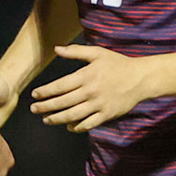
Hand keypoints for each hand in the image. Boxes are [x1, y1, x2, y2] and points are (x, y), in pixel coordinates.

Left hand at [29, 44, 151, 132]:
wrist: (140, 78)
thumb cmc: (117, 64)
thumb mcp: (97, 53)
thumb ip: (75, 51)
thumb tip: (56, 49)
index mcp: (86, 76)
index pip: (60, 86)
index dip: (46, 91)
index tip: (35, 94)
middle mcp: (90, 92)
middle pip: (63, 102)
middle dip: (45, 107)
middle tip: (34, 109)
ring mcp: (98, 105)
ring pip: (72, 115)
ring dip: (57, 119)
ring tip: (46, 120)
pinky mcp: (106, 115)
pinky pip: (88, 124)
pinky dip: (76, 127)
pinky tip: (68, 126)